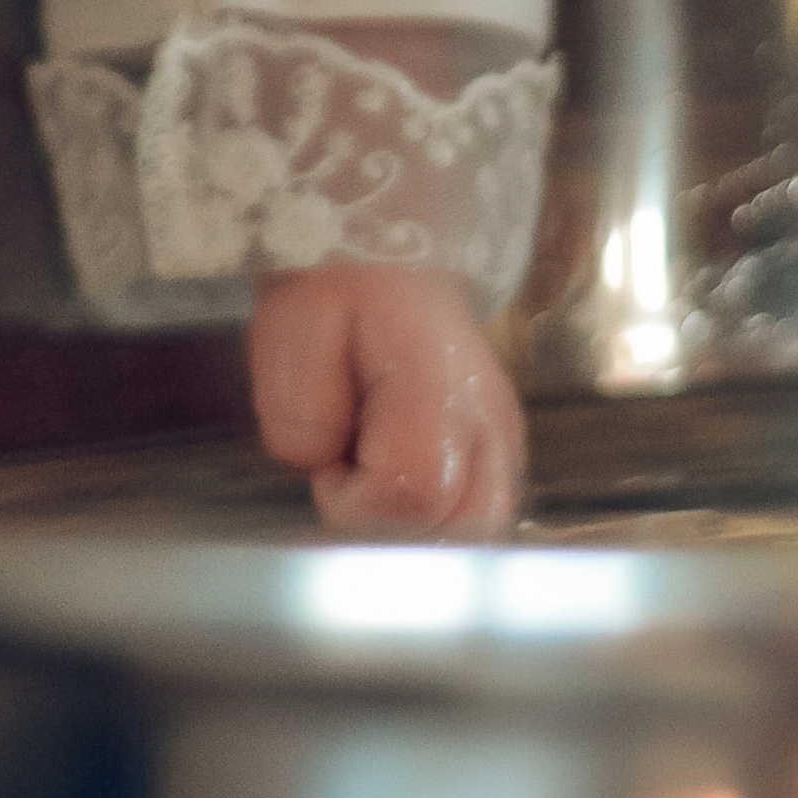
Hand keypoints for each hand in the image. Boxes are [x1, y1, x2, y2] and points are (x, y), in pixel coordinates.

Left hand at [250, 261, 527, 536]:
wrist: (387, 260)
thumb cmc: (339, 286)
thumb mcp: (291, 323)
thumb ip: (298, 410)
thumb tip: (324, 466)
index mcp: (440, 381)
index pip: (413, 493)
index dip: (354, 498)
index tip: (330, 461)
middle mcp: (491, 421)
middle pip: (456, 534)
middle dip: (387, 522)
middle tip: (352, 466)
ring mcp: (505, 442)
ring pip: (471, 538)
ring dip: (411, 523)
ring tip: (376, 467)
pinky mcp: (503, 456)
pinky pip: (473, 520)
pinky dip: (430, 515)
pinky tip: (399, 472)